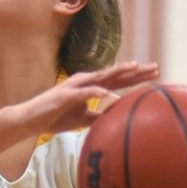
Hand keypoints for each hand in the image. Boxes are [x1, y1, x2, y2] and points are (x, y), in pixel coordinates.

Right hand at [18, 62, 158, 134]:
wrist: (30, 119)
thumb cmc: (55, 117)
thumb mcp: (83, 118)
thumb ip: (99, 115)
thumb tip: (117, 116)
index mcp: (91, 87)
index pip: (118, 80)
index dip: (136, 77)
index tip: (155, 74)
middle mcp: (85, 82)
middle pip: (114, 75)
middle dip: (135, 71)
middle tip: (156, 68)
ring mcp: (74, 88)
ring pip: (100, 78)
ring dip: (117, 72)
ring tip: (133, 67)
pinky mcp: (64, 96)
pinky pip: (81, 94)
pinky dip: (93, 92)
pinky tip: (105, 92)